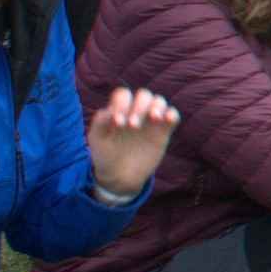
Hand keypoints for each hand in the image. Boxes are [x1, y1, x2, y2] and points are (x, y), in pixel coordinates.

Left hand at [85, 83, 177, 198]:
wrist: (120, 176)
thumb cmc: (105, 155)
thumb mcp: (96, 139)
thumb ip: (100, 122)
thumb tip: (112, 111)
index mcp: (119, 110)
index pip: (123, 95)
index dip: (122, 103)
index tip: (118, 121)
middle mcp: (135, 112)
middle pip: (143, 95)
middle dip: (139, 106)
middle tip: (133, 126)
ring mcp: (151, 121)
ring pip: (159, 101)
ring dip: (157, 106)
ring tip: (153, 118)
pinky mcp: (163, 131)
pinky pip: (173, 115)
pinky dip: (172, 114)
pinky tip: (166, 120)